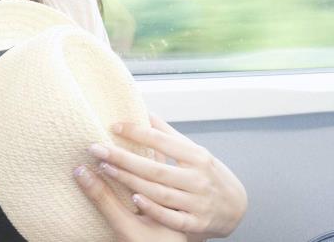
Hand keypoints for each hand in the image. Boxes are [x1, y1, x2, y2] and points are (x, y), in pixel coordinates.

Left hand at [88, 112, 247, 239]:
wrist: (236, 206)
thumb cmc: (208, 173)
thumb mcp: (193, 150)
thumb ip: (168, 133)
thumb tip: (145, 110)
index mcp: (196, 156)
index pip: (162, 140)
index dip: (137, 132)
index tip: (114, 126)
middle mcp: (197, 178)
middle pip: (155, 167)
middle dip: (123, 157)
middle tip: (97, 149)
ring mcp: (197, 202)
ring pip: (159, 191)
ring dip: (130, 180)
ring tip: (105, 169)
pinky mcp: (196, 223)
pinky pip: (172, 217)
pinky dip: (153, 209)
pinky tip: (133, 199)